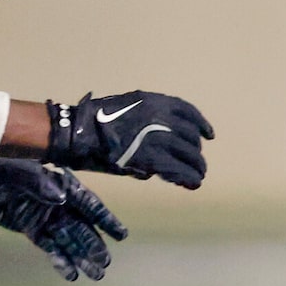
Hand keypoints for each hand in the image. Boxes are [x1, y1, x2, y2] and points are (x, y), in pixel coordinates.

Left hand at [0, 158, 125, 280]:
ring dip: (81, 257)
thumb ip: (39, 184)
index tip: (120, 235)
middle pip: (81, 227)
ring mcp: (44, 216)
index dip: (104, 219)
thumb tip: (62, 199)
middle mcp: (57, 202)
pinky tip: (70, 274)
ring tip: (95, 275)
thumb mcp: (16, 171)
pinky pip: (48, 246)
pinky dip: (59, 259)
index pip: (88, 204)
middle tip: (104, 264)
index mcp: (60, 183)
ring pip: (68, 240)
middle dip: (94, 245)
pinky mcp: (29, 227)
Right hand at [46, 91, 214, 187]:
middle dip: (195, 151)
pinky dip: (188, 178)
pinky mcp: (152, 159)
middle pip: (190, 137)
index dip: (201, 125)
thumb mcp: (126, 109)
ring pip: (190, 155)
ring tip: (198, 176)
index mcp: (154, 102)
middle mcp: (161, 118)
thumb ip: (148, 121)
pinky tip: (192, 184)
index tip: (209, 136)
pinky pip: (179, 170)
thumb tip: (164, 142)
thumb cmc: (94, 122)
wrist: (76, 133)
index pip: (187, 111)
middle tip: (197, 163)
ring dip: (196, 167)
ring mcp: (158, 138)